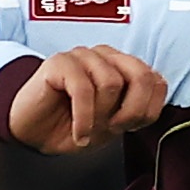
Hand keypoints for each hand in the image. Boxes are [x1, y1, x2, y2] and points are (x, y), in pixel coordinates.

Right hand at [6, 46, 170, 153]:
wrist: (33, 131)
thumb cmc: (72, 124)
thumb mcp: (112, 124)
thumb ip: (136, 111)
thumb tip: (155, 100)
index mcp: (123, 67)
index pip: (157, 81)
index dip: (147, 110)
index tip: (128, 128)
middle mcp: (106, 56)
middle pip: (141, 76)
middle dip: (131, 111)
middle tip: (113, 129)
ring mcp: (83, 56)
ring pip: (111, 82)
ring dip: (101, 115)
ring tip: (88, 129)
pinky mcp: (60, 62)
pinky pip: (83, 89)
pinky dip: (84, 119)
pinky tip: (79, 133)